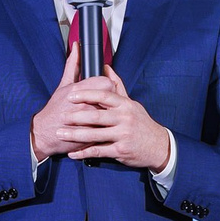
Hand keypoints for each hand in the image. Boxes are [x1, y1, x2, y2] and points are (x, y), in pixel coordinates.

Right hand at [32, 44, 102, 162]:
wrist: (43, 134)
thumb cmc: (54, 110)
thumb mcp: (63, 86)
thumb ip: (72, 66)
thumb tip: (76, 48)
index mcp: (77, 90)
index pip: (106, 83)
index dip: (108, 85)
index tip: (105, 89)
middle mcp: (83, 104)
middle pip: (111, 97)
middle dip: (110, 100)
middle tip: (104, 103)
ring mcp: (88, 121)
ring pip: (111, 113)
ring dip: (110, 114)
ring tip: (103, 115)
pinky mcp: (90, 136)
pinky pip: (106, 128)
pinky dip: (106, 128)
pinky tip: (100, 126)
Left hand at [51, 64, 172, 171]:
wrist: (158, 145)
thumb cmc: (142, 123)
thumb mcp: (132, 103)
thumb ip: (117, 85)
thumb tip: (106, 68)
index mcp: (125, 105)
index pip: (104, 96)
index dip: (86, 94)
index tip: (71, 95)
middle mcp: (124, 119)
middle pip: (96, 116)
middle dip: (76, 116)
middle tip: (61, 116)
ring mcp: (123, 135)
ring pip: (95, 134)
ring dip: (75, 135)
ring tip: (61, 133)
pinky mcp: (121, 150)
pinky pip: (99, 151)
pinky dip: (84, 152)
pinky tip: (72, 153)